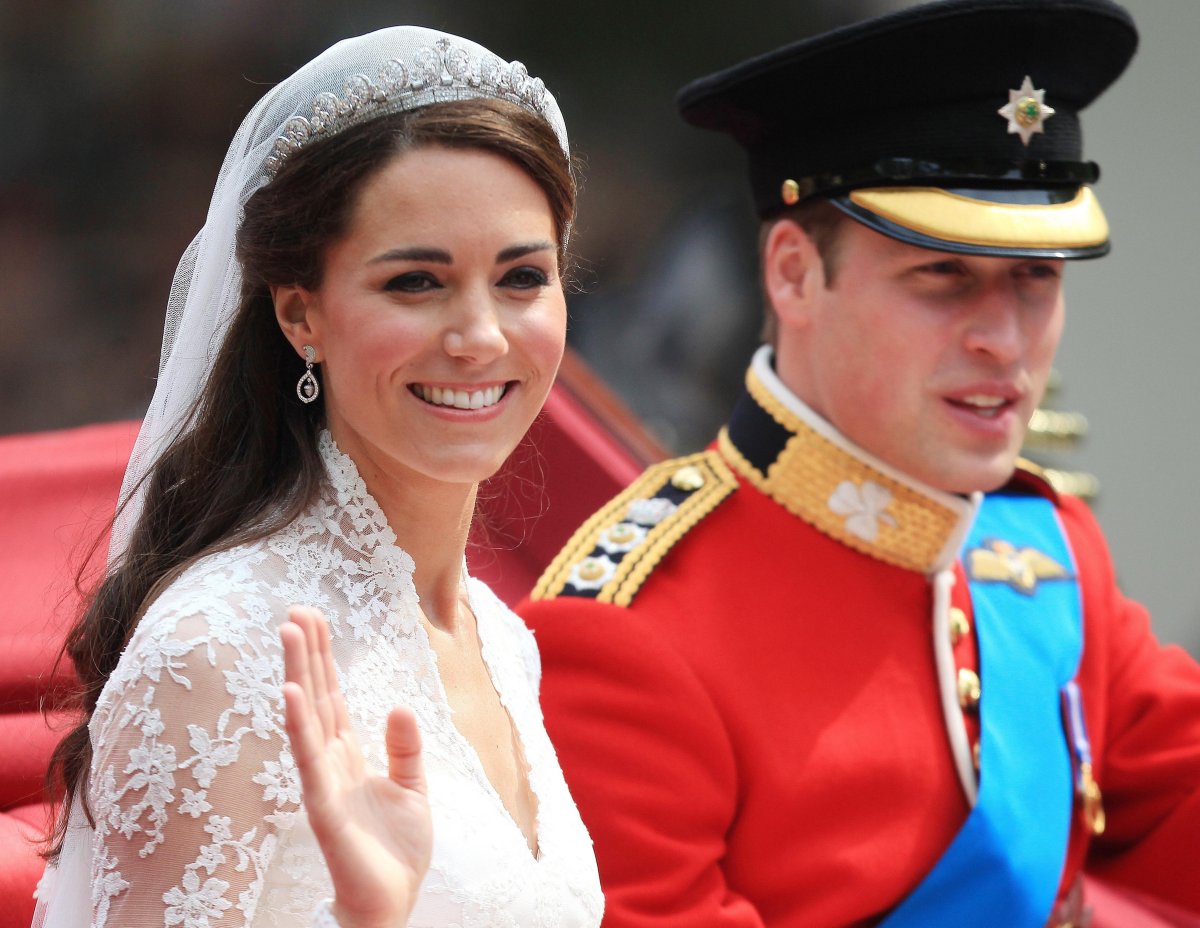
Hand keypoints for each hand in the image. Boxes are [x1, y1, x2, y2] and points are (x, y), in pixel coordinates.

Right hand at [281, 606, 431, 927]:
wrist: (395, 901)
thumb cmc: (397, 851)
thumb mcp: (413, 788)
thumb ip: (405, 747)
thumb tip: (396, 705)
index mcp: (350, 755)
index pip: (332, 695)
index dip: (323, 657)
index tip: (313, 616)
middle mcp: (331, 762)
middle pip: (316, 696)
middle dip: (306, 653)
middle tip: (294, 609)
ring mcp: (323, 782)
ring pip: (307, 718)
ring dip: (296, 674)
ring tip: (288, 633)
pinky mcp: (324, 807)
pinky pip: (309, 761)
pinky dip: (300, 726)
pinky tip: (291, 694)